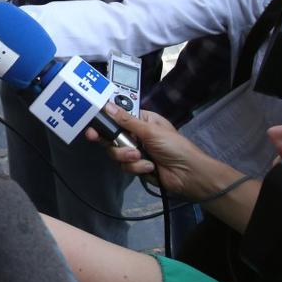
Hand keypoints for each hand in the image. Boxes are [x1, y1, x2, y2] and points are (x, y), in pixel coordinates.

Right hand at [84, 105, 207, 198]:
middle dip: (112, 141)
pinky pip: (125, 166)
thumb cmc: (174, 146)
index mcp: (142, 120)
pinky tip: (150, 167)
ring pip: (116, 152)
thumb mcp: (150, 131)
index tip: (92, 121)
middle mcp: (136, 134)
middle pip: (112, 136)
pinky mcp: (137, 166)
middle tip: (93, 137)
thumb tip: (107, 106)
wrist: (189, 175)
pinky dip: (137, 167)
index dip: (105, 119)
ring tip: (141, 157)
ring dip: (128, 156)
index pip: (118, 117)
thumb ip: (127, 120)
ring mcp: (136, 151)